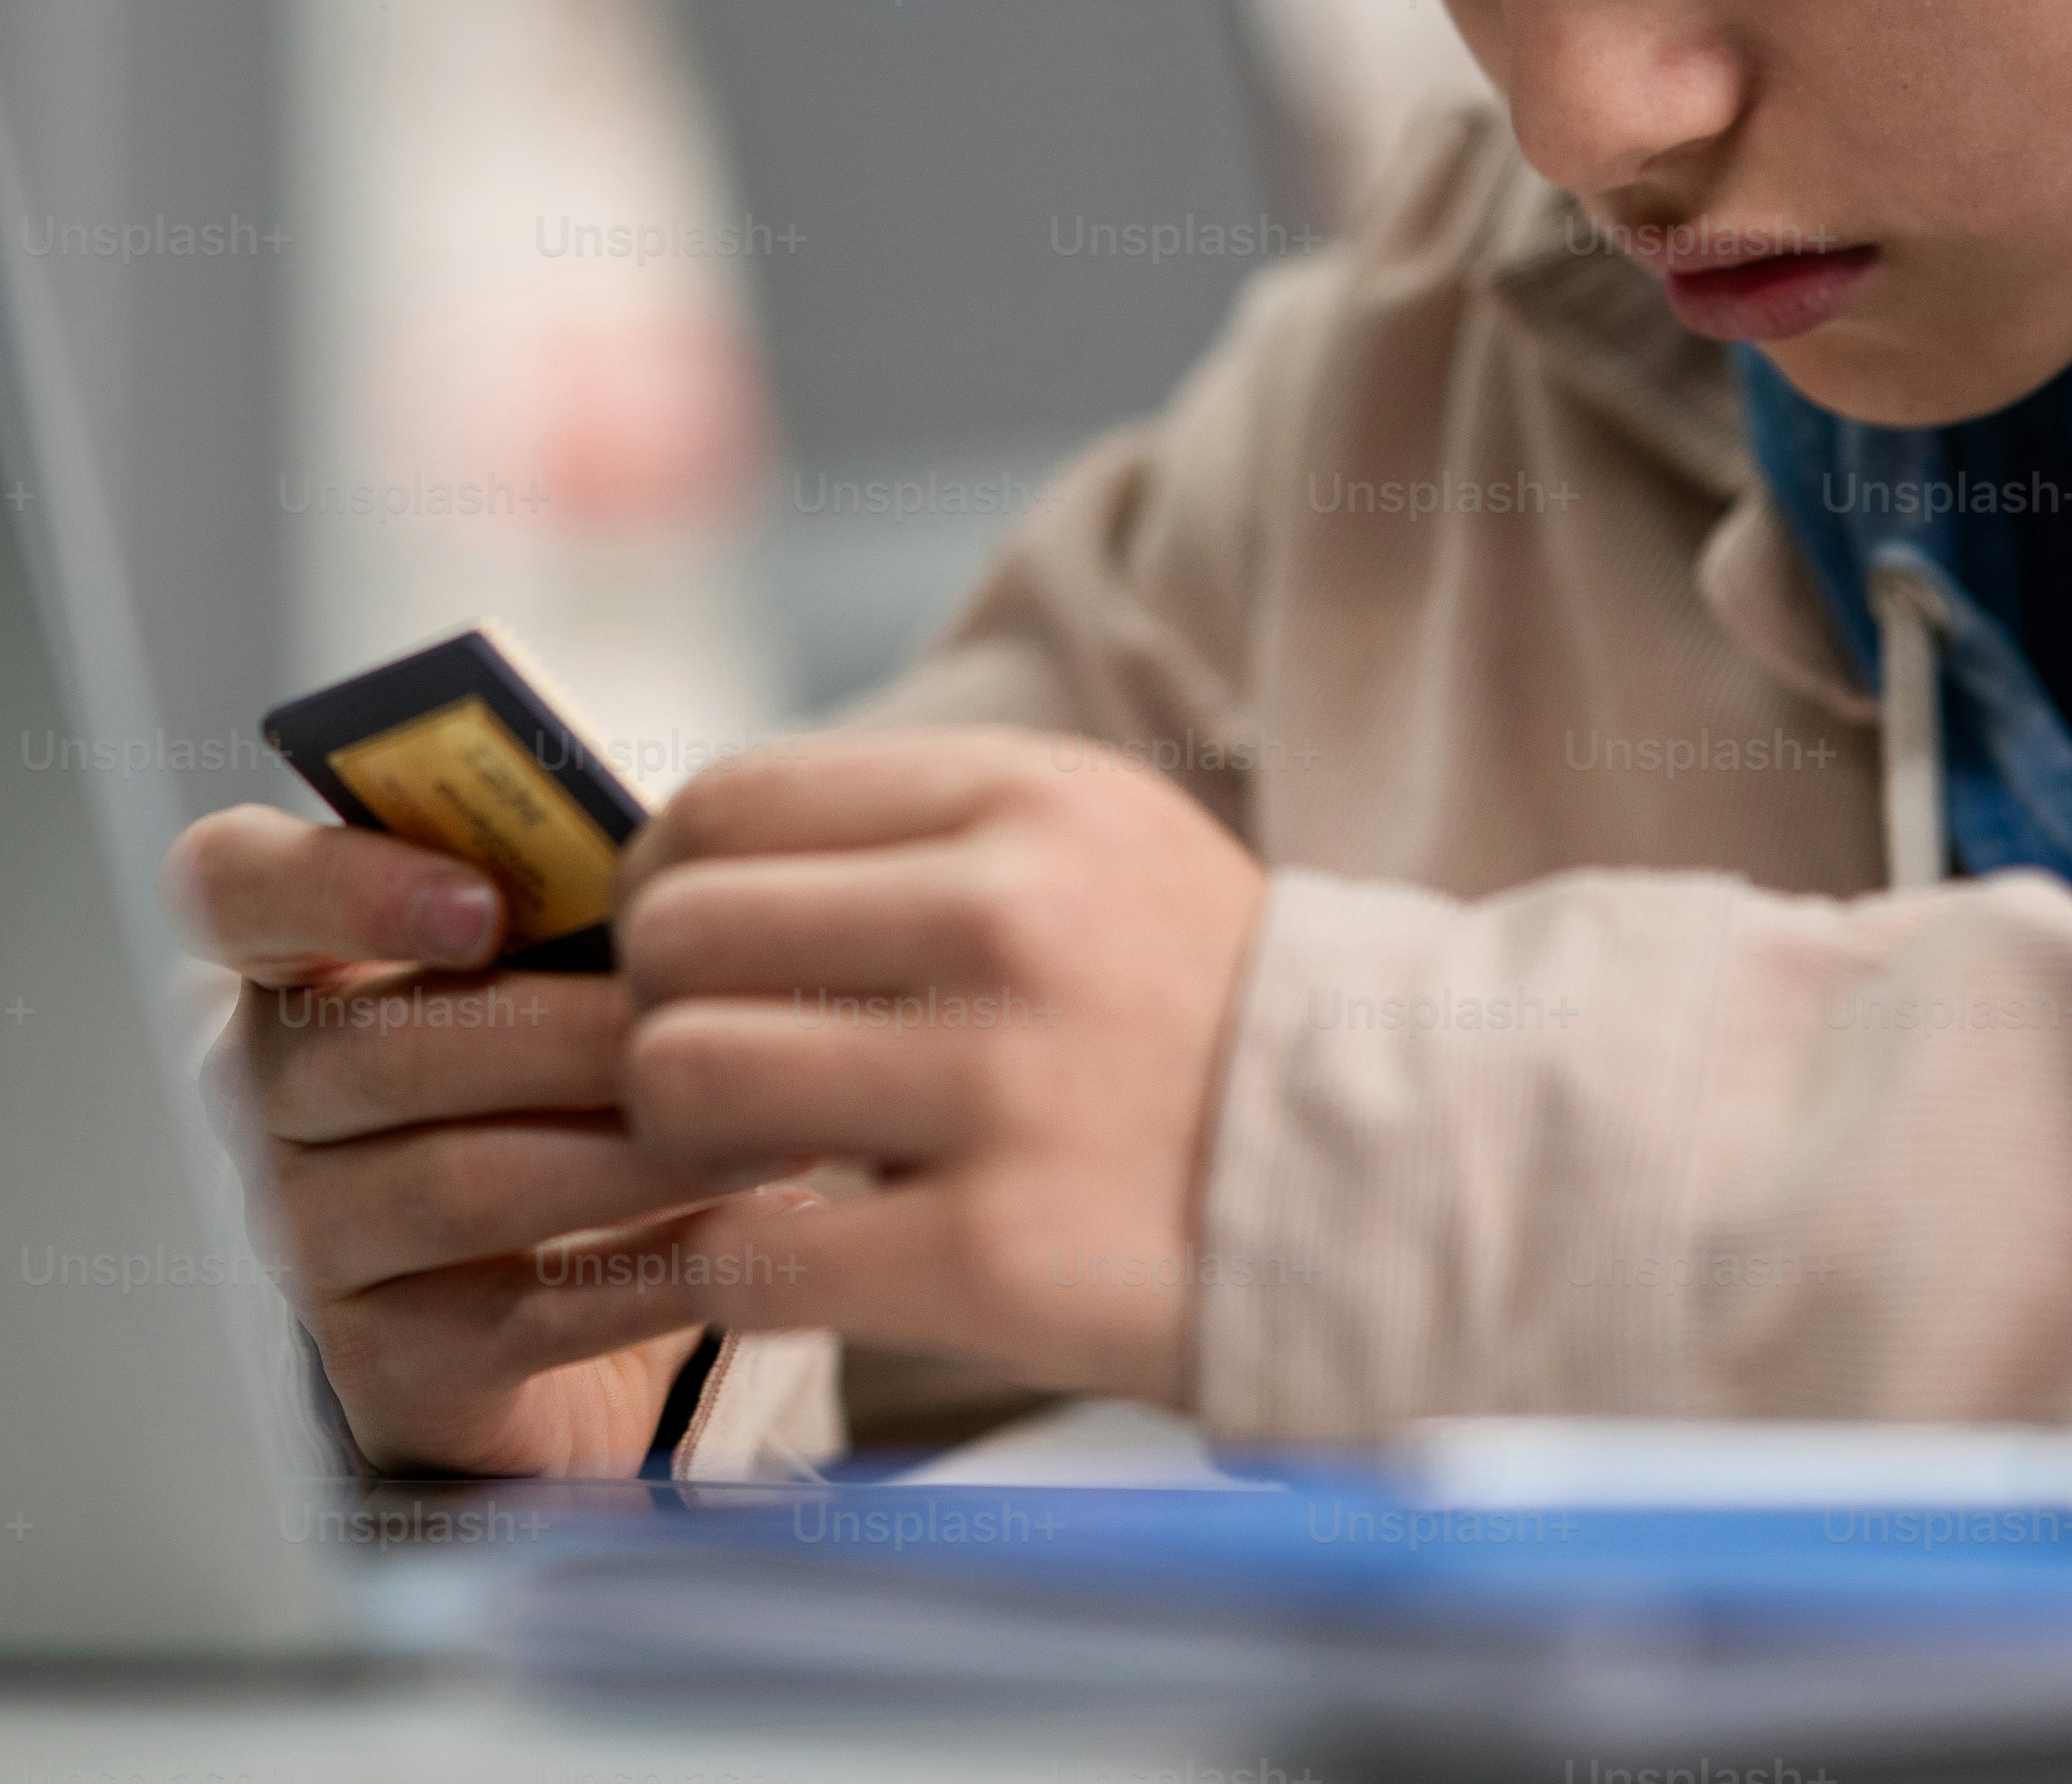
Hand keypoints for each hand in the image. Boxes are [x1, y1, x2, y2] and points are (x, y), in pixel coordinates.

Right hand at [166, 804, 793, 1475]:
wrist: (569, 1301)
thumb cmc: (569, 1084)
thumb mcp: (558, 974)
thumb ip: (574, 904)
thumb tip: (672, 871)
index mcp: (292, 963)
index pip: (230, 887)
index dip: (340, 884)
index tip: (483, 905)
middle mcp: (268, 1100)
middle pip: (379, 1049)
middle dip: (565, 1034)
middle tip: (710, 1019)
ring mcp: (310, 1240)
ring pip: (458, 1184)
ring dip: (627, 1158)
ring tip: (764, 1134)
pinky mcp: (385, 1367)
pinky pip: (523, 1315)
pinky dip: (652, 1273)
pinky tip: (753, 1240)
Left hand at [618, 729, 1269, 1408]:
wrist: (1412, 1181)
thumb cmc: (1201, 1017)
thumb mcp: (1088, 848)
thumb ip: (908, 837)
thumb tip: (686, 866)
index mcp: (1025, 801)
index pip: (728, 803)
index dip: (664, 884)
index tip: (689, 953)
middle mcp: (1010, 922)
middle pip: (681, 934)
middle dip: (658, 1012)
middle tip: (715, 1075)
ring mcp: (1005, 1090)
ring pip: (683, 1077)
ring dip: (682, 1139)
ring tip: (756, 1166)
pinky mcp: (996, 1257)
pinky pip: (747, 1257)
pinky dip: (730, 1270)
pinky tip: (793, 1263)